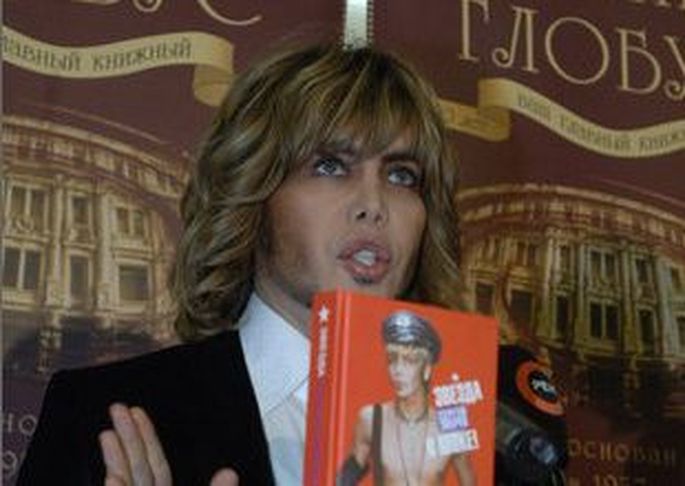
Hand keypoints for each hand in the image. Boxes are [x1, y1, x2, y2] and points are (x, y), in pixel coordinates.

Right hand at [99, 403, 237, 485]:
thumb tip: (230, 472)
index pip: (156, 466)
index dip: (146, 438)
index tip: (136, 411)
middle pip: (136, 469)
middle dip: (127, 438)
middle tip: (117, 407)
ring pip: (125, 484)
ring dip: (116, 461)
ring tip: (107, 434)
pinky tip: (110, 479)